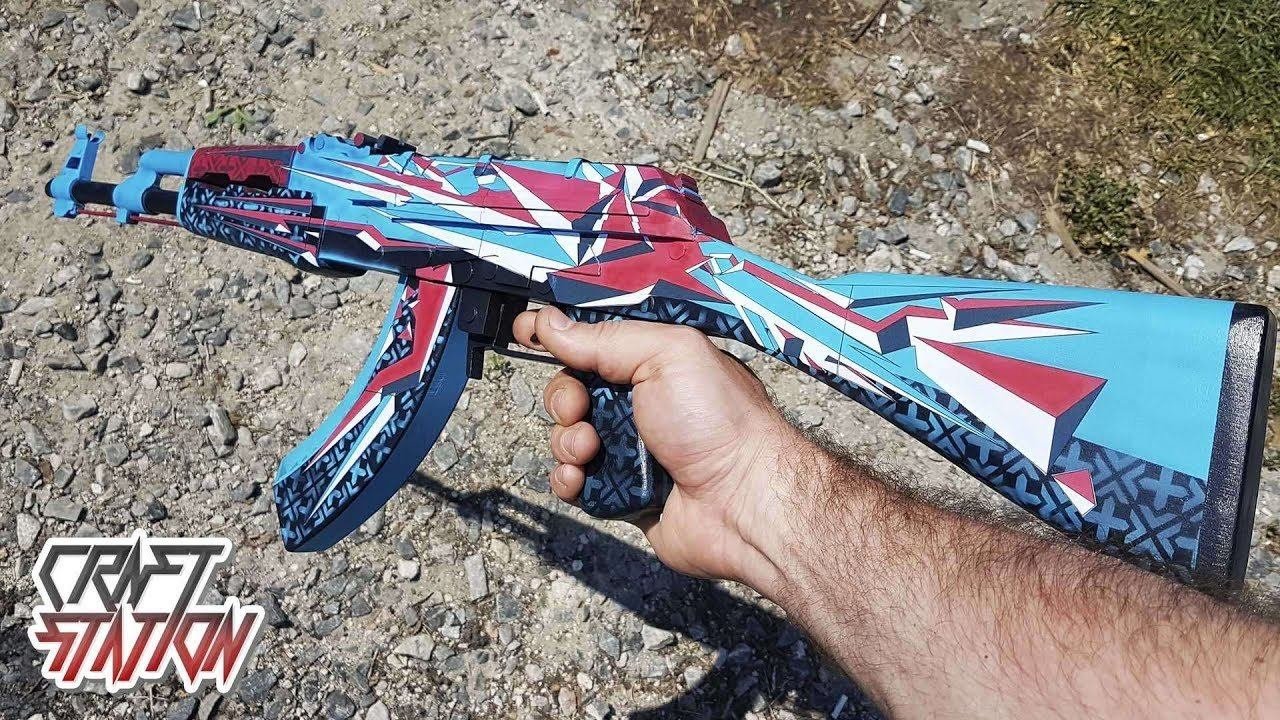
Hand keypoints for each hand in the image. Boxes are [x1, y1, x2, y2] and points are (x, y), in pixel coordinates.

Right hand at [513, 306, 803, 588]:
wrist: (743, 503)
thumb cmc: (722, 424)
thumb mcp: (667, 355)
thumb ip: (606, 338)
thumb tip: (553, 323)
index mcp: (656, 361)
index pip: (594, 340)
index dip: (559, 335)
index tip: (527, 332)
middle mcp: (641, 403)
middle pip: (571, 388)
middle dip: (564, 396)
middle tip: (581, 407)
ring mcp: (629, 449)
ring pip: (567, 436)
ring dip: (568, 440)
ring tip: (592, 450)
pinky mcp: (619, 492)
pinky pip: (573, 481)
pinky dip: (569, 478)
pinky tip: (583, 478)